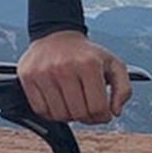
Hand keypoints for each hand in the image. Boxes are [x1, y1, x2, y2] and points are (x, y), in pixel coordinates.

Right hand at [16, 30, 133, 123]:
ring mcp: (44, 72)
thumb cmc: (87, 54)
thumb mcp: (114, 65)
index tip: (103, 112)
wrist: (57, 35)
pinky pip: (40, 110)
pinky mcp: (28, 77)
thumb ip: (123, 89)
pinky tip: (58, 101)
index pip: (97, 108)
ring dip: (69, 116)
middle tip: (88, 109)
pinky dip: (51, 113)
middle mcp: (65, 67)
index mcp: (88, 64)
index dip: (103, 116)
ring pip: (59, 115)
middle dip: (87, 117)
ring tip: (73, 103)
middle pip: (78, 114)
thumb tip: (115, 112)